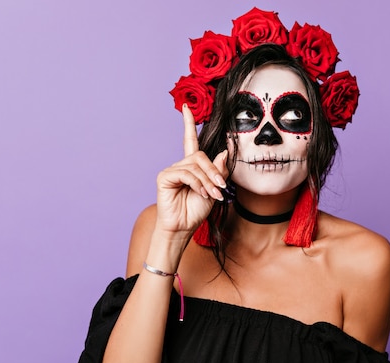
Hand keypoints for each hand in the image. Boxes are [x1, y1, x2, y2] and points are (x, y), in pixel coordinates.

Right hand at [155, 105, 227, 234]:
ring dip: (207, 182)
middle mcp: (181, 165)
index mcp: (192, 166)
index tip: (186, 107)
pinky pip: (186, 173)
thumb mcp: (214, 189)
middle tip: (220, 189)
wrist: (184, 227)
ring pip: (195, 166)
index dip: (188, 123)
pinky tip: (200, 194)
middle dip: (213, 172)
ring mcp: (172, 170)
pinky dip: (197, 184)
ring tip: (212, 195)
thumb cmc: (196, 210)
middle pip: (200, 156)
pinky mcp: (165, 177)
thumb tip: (225, 152)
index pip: (190, 140)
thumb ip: (219, 171)